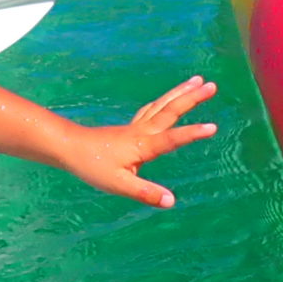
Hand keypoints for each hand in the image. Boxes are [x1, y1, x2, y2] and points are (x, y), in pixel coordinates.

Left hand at [51, 77, 218, 208]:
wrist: (69, 147)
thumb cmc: (92, 166)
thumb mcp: (118, 185)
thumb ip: (145, 193)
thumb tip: (171, 201)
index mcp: (143, 146)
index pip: (172, 139)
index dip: (192, 134)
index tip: (213, 127)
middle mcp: (142, 132)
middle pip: (171, 110)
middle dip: (192, 98)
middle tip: (212, 85)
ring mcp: (136, 127)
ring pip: (163, 105)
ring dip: (181, 92)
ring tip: (198, 80)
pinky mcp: (130, 128)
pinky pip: (152, 109)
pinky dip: (165, 100)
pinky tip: (168, 99)